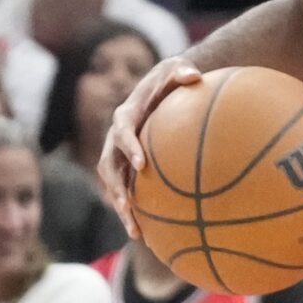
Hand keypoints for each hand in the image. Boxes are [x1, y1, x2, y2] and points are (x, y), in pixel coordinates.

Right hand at [99, 57, 202, 237]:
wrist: (162, 87)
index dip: (129, 148)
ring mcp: (120, 154)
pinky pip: (127, 189)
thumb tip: (194, 76)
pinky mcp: (128, 167)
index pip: (122, 132)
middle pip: (108, 166)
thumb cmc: (172, 78)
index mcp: (126, 116)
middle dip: (116, 188)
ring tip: (135, 232)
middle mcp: (116, 137)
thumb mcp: (176, 69)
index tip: (142, 164)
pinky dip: (135, 209)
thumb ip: (182, 71)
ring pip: (113, 184)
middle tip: (128, 208)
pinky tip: (150, 232)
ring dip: (121, 207)